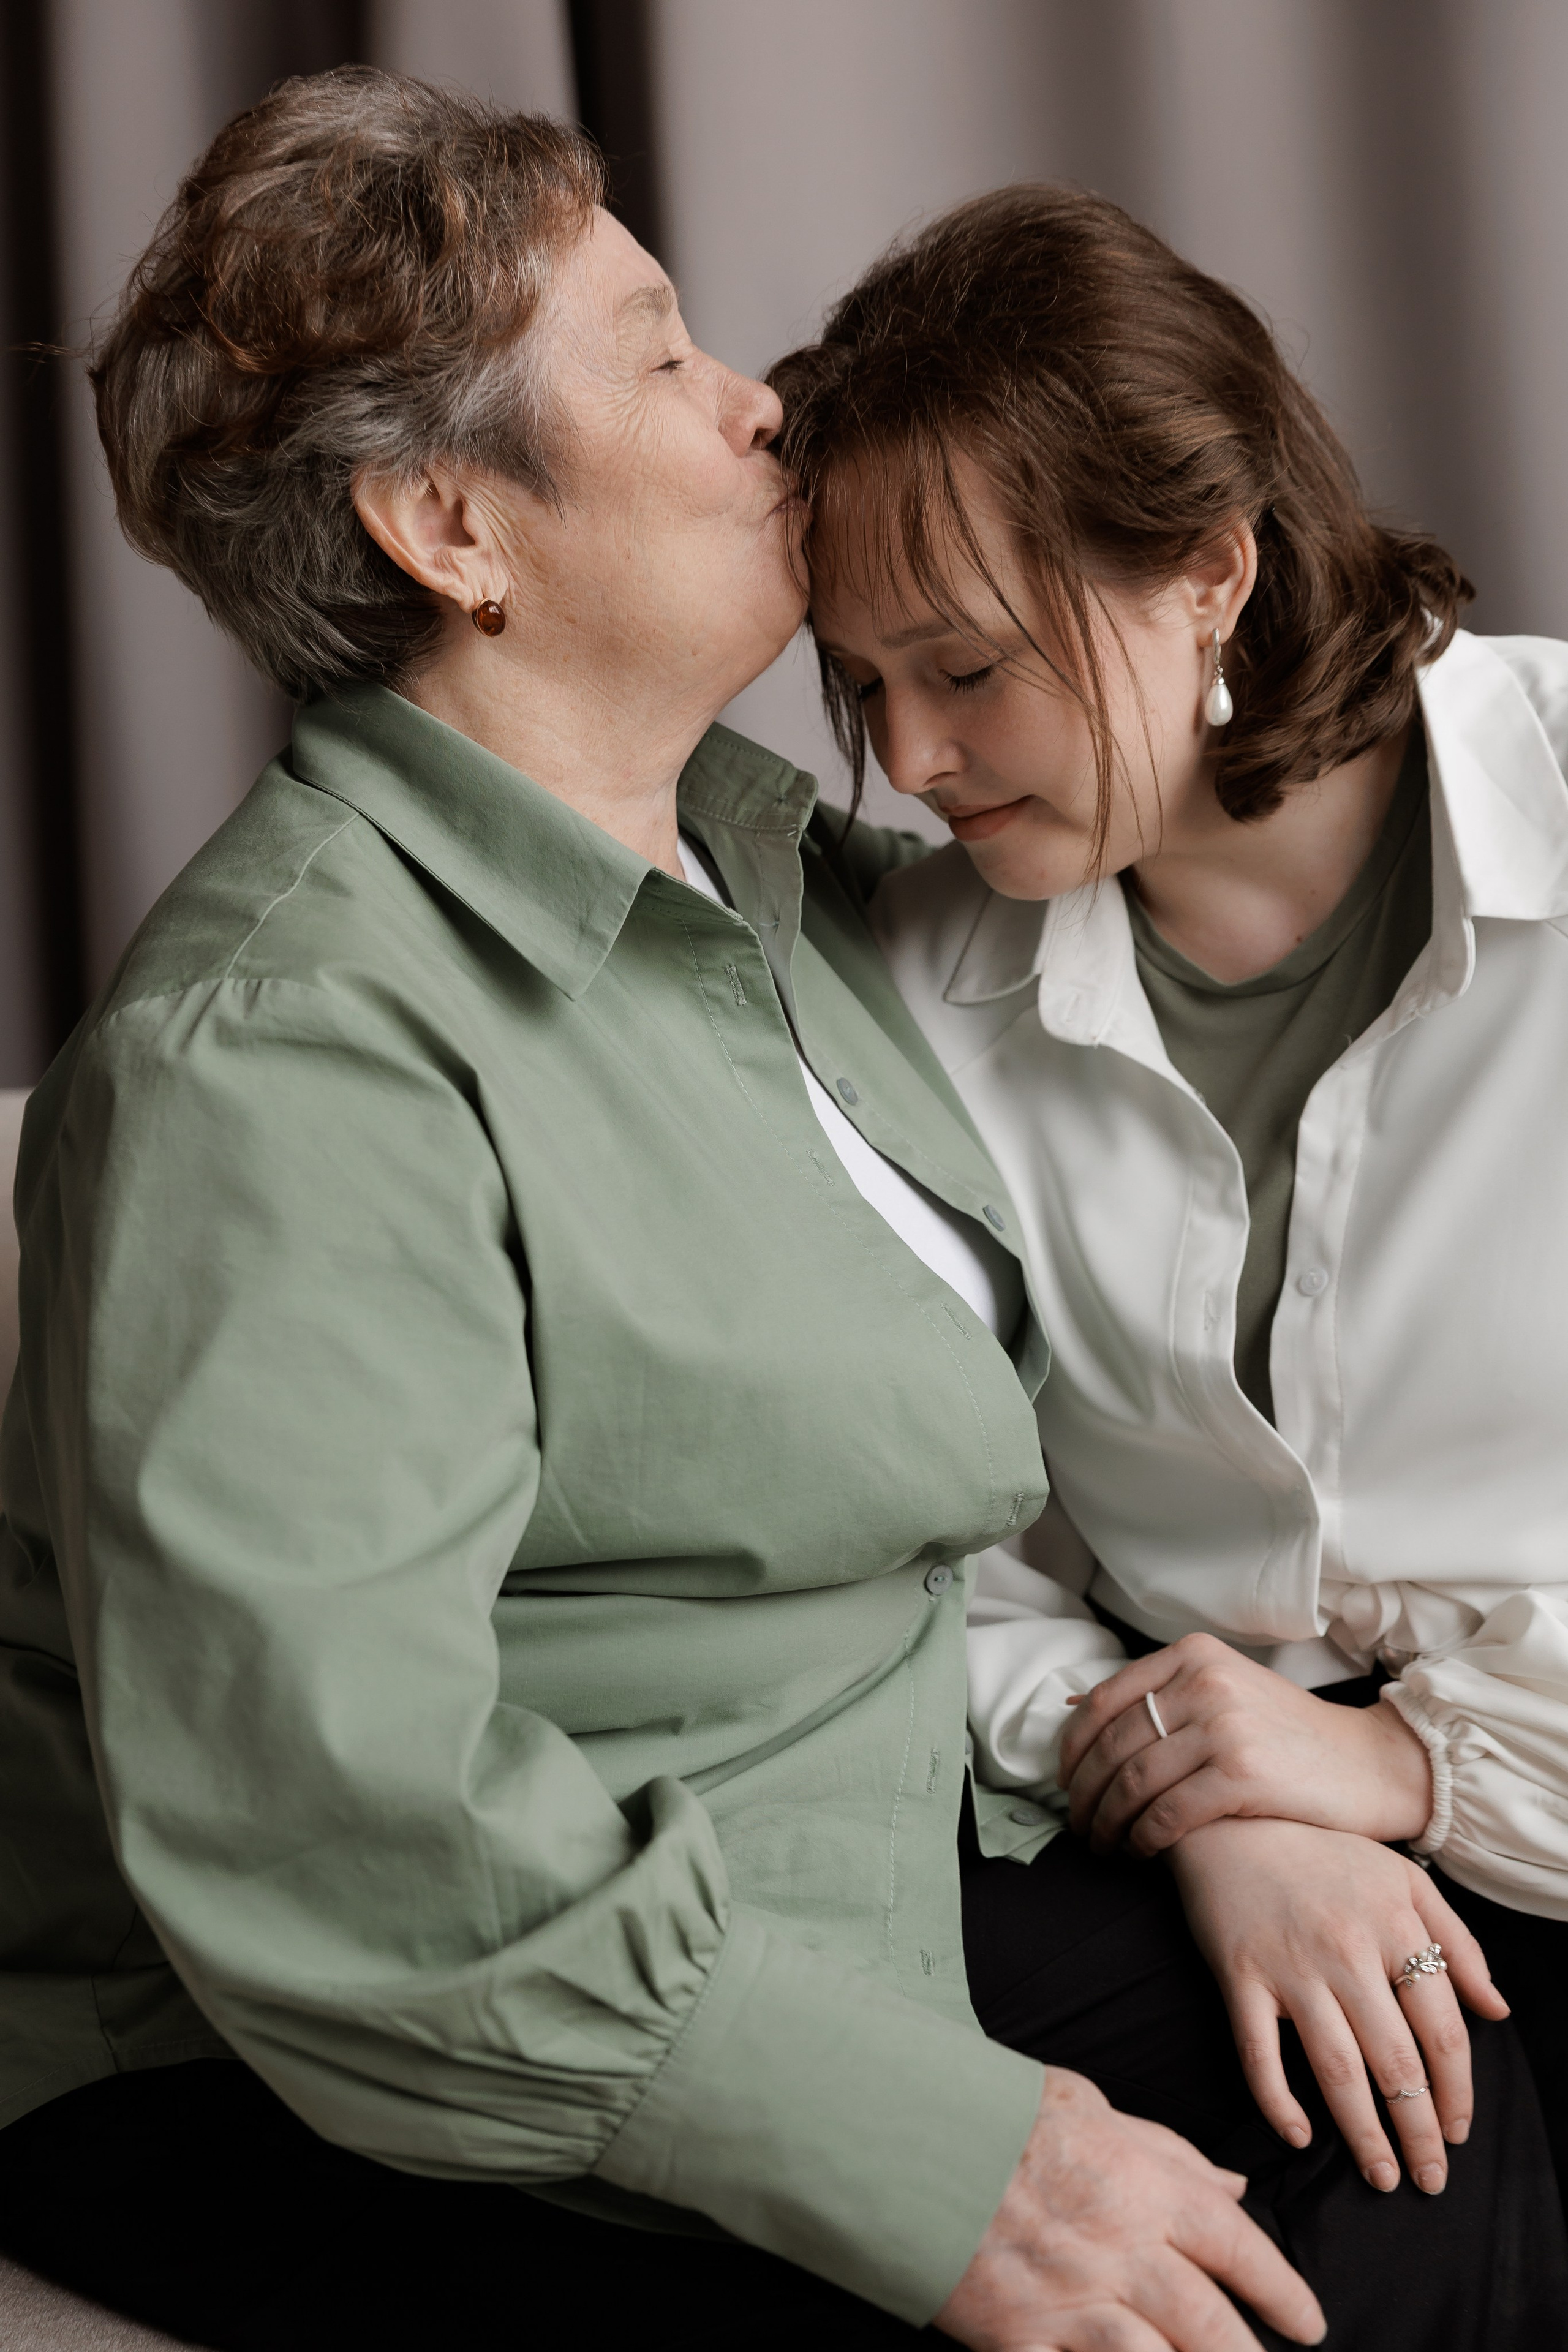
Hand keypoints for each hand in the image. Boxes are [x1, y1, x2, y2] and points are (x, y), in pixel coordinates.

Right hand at [935, 2066, 1324, 2351]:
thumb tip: (1232, 2187)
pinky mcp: (1017, 2337)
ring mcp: (1067, 2300)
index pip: (1235, 2246)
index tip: (1307, 2322)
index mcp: (1139, 2185)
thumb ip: (1169, 2152)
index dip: (1281, 2290)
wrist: (905, 2133)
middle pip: (1211, 2324)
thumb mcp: (1091, 2107)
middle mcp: (1116, 2249)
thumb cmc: (999, 2113)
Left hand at [1058, 1634, 1432, 1854]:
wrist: (1370, 1765)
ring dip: (1108, 1822)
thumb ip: (1160, 1697)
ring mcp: (1224, 1725)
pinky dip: (1144, 1838)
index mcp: (1193, 1655)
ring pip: (1134, 1781)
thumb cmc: (1289, 1737)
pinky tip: (1140, 1852)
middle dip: (1084, 1793)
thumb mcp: (1225, 1691)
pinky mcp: (1242, 1773)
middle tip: (1078, 1825)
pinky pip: (1168, 1813)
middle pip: (1113, 1745)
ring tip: (1103, 1845)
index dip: (1073, 1747)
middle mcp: (1205, 1681)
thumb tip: (1075, 1709)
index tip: (1064, 1781)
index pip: (1105, 1701)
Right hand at [1168, 1817, 1508, 2194]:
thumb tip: (1497, 2011)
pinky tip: (1300, 2138)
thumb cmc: (1324, 1855)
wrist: (1232, 1821)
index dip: (1456, 2091)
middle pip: (1396, 2062)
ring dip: (1364, 2135)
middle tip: (1429, 2179)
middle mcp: (1347, 1950)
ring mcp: (1290, 1966)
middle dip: (1418, 2131)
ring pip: (1337, 2070)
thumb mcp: (1404, 1880)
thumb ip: (1458, 1944)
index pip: (1441, 2030)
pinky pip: (1258, 2053)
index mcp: (1394, 1925)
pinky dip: (1278, 2102)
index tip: (1457, 2133)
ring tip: (1382, 2177)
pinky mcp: (1239, 1976)